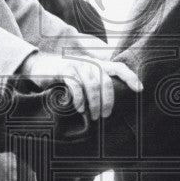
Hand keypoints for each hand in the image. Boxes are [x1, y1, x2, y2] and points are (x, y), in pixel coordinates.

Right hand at [18, 52, 141, 119]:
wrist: (39, 67)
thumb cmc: (64, 76)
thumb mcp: (82, 76)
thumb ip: (95, 83)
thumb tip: (109, 104)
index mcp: (97, 64)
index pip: (119, 67)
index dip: (130, 77)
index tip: (140, 89)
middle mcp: (89, 63)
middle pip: (106, 81)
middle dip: (108, 101)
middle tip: (105, 115)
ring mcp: (77, 65)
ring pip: (92, 85)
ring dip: (94, 103)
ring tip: (94, 117)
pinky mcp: (64, 70)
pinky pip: (75, 86)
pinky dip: (79, 99)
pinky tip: (79, 109)